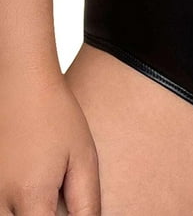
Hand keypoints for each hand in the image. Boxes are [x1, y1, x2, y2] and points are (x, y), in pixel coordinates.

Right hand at [0, 72, 100, 214]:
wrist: (22, 86)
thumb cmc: (56, 116)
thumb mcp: (83, 157)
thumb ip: (86, 202)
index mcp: (30, 196)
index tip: (73, 213)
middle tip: (59, 197)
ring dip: (30, 211)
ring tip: (46, 186)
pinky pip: (0, 206)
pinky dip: (15, 206)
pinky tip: (33, 184)